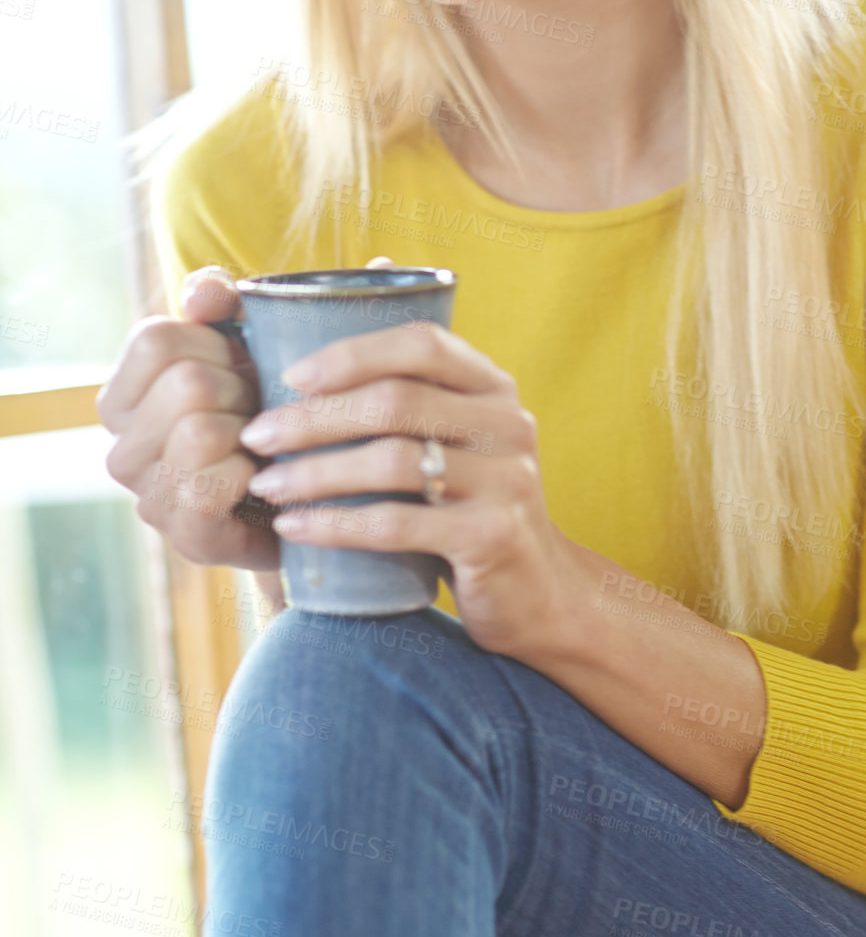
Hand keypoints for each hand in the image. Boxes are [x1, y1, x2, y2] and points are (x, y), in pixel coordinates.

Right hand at [97, 266, 279, 570]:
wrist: (306, 495)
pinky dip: (251, 475)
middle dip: (241, 389)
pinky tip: (263, 478)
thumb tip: (207, 291)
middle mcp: (121, 450)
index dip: (213, 344)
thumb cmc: (266, 409)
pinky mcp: (187, 538)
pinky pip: (210, 487)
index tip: (238, 364)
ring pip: (199, 433)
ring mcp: (149, 498)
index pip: (154, 340)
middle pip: (184, 384)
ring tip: (264, 444)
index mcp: (122, 398)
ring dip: (252, 433)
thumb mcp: (242, 341)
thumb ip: (217, 302)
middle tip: (260, 411)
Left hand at [238, 278, 594, 660]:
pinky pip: (397, 524)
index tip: (290, 376)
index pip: (423, 343)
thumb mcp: (455, 445)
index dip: (352, 353)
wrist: (538, 593)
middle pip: (396, 402)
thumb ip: (409, 404)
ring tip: (266, 485)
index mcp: (494, 388)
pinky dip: (335, 524)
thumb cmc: (468, 510)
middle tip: (258, 435)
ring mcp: (506, 480)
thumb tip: (305, 359)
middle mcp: (508, 424)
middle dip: (314, 418)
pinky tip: (294, 528)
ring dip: (316, 472)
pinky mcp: (492, 536)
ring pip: (392, 462)